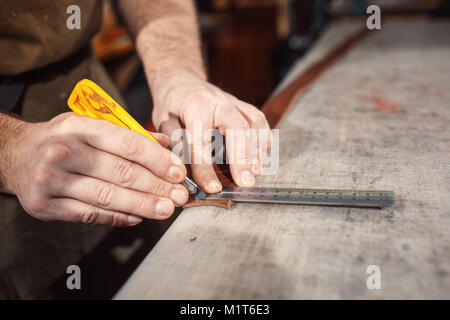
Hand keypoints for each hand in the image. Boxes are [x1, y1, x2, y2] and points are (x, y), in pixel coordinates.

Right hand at [6, 113, 188, 225]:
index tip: (178, 172)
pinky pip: (90, 215)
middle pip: (121, 172)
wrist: (15, 155)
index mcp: (78, 126)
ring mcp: (51, 180)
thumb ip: (129, 135)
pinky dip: (118, 217)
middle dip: (156, 186)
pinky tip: (138, 217)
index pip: (127, 143)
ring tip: (166, 209)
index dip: (157, 159)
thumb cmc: (63, 139)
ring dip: (143, 205)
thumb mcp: (91, 126)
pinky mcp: (45, 206)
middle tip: (180, 195)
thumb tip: (167, 145)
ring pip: (108, 196)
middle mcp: (62, 151)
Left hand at [152, 73, 271, 192]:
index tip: (212, 188)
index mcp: (195, 104)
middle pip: (237, 128)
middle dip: (242, 158)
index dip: (206, 168)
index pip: (201, 141)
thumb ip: (175, 145)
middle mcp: (219, 101)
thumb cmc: (171, 104)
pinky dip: (263, 140)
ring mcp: (234, 102)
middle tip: (245, 182)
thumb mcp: (163, 122)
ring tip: (256, 172)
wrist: (181, 80)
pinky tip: (261, 158)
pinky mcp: (243, 107)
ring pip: (254, 123)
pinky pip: (260, 121)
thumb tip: (185, 172)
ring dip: (257, 150)